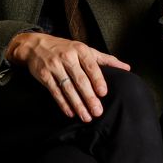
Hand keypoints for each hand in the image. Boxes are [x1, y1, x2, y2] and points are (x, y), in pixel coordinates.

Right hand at [6, 33, 130, 121]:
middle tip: (97, 112)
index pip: (91, 66)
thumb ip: (106, 59)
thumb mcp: (85, 49)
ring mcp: (54, 66)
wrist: (36, 45)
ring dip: (77, 104)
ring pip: (68, 88)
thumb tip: (127, 68)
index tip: (103, 93)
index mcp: (80, 50)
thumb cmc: (66, 49)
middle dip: (89, 97)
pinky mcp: (44, 76)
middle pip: (80, 80)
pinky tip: (71, 113)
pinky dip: (63, 103)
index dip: (97, 80)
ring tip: (86, 117)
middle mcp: (67, 57)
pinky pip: (55, 92)